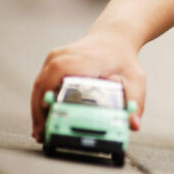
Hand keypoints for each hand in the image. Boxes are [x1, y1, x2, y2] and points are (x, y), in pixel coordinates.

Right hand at [31, 31, 145, 142]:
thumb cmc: (123, 59)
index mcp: (80, 61)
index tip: (49, 124)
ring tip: (40, 131)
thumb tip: (134, 124)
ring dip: (38, 108)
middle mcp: (63, 57)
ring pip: (39, 85)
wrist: (115, 38)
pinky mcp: (52, 61)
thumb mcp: (135, 80)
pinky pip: (42, 82)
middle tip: (42, 136)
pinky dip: (41, 100)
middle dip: (40, 113)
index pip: (55, 83)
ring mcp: (55, 58)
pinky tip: (43, 116)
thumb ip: (135, 101)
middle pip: (42, 87)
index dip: (48, 105)